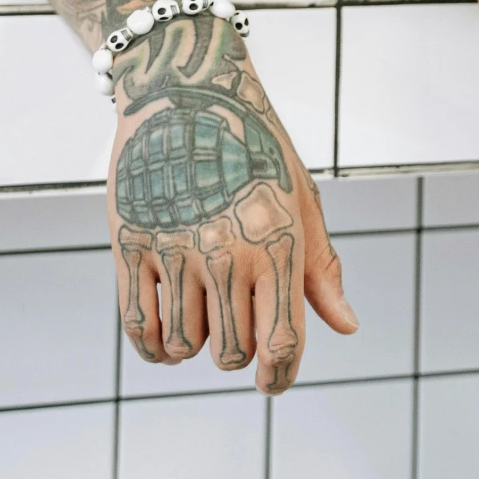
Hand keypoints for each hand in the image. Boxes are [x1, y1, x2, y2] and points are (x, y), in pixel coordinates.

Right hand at [107, 15, 356, 393]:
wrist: (189, 93)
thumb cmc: (257, 149)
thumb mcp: (300, 201)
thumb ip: (320, 269)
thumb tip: (346, 326)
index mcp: (276, 243)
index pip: (282, 343)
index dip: (279, 378)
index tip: (272, 385)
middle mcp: (226, 252)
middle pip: (232, 353)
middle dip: (240, 357)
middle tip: (240, 337)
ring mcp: (175, 249)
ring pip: (186, 345)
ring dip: (197, 346)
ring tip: (206, 320)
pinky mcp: (132, 245)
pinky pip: (140, 327)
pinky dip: (155, 347)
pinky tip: (168, 339)